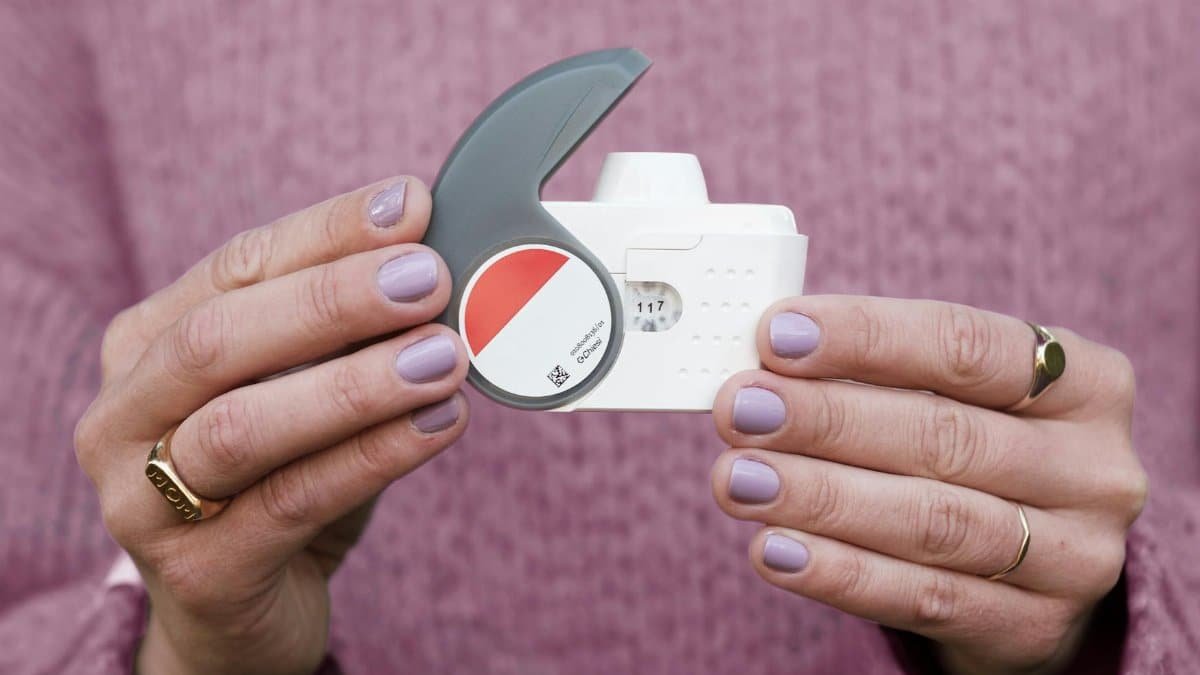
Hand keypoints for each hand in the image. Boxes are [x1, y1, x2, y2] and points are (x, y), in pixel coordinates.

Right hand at [74, 178, 469, 674]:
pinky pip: (292, 502)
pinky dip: (374, 456)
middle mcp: (124, 416)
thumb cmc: (279, 479)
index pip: (237, 266)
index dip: (327, 232)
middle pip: (220, 338)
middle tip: (428, 279)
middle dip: (332, 300)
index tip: (412, 205)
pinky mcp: (200, 572)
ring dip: (355, 384)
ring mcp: (145, 501)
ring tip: (443, 356)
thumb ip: (346, 332)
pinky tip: (439, 423)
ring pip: (245, 425)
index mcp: (146, 347)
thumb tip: (431, 258)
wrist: (237, 612)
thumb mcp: (303, 391)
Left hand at [710, 296, 1145, 673]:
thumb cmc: (974, 453)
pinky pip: (924, 597)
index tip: (777, 334)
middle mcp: (1094, 468)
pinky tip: (774, 548)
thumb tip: (760, 363)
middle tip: (740, 408)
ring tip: (739, 479)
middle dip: (827, 419)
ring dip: (821, 498)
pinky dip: (840, 572)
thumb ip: (873, 375)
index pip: (967, 345)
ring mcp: (1076, 556)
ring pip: (932, 521)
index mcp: (1085, 382)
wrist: (1036, 571)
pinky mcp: (1033, 627)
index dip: (867, 337)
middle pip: (945, 435)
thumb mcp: (953, 398)